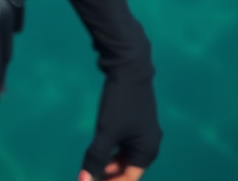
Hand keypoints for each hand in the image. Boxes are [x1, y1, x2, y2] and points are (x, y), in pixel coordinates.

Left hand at [77, 63, 160, 180]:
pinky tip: (100, 148)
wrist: (129, 66)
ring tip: (92, 166)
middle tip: (88, 176)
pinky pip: (124, 143)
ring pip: (125, 155)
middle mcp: (149, 145)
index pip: (127, 179)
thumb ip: (96, 157)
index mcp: (147, 152)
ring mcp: (144, 132)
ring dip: (110, 162)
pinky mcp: (136, 121)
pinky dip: (113, 149)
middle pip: (127, 169)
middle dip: (108, 174)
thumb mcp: (106, 131)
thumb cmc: (120, 102)